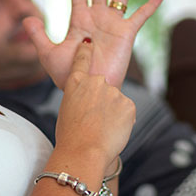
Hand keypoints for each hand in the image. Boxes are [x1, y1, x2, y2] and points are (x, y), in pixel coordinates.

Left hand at [23, 0, 162, 88]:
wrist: (89, 90)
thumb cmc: (69, 76)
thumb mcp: (48, 54)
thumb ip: (38, 35)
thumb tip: (27, 18)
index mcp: (78, 18)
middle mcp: (96, 17)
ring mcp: (112, 24)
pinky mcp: (126, 34)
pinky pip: (140, 16)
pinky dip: (150, 7)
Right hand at [55, 39, 135, 167]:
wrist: (84, 152)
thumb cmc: (71, 137)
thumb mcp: (66, 112)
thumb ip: (80, 99)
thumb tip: (89, 102)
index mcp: (76, 82)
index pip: (82, 59)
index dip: (86, 51)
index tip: (89, 42)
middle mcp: (95, 81)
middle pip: (102, 88)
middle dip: (101, 104)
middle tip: (93, 123)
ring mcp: (113, 91)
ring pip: (115, 102)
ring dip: (111, 115)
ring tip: (100, 131)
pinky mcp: (128, 103)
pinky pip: (126, 112)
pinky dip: (122, 122)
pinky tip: (112, 132)